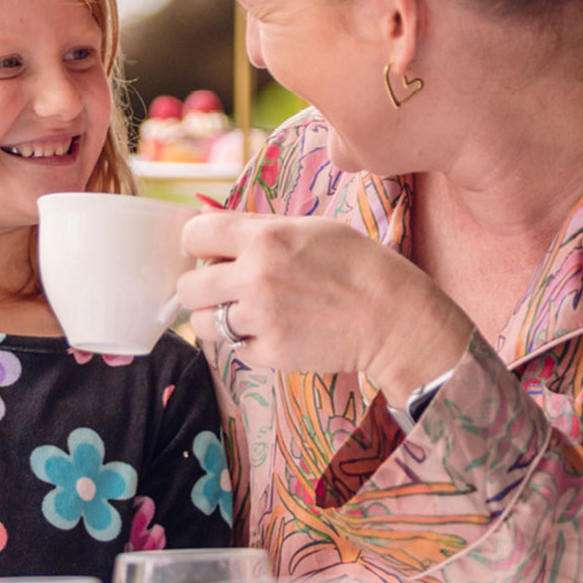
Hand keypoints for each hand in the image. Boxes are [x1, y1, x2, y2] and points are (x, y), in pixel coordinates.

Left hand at [178, 211, 472, 403]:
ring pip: (202, 324)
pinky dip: (250, 344)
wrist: (394, 317)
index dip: (197, 244)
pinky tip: (277, 332)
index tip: (208, 251)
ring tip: (247, 313)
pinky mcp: (270, 354)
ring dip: (218, 318)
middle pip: (187, 287)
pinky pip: (236, 350)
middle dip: (201, 287)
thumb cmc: (359, 265)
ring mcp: (260, 319)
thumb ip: (261, 229)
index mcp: (264, 238)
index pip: (194, 234)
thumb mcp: (310, 228)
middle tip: (223, 288)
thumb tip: (220, 232)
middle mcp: (254, 277)